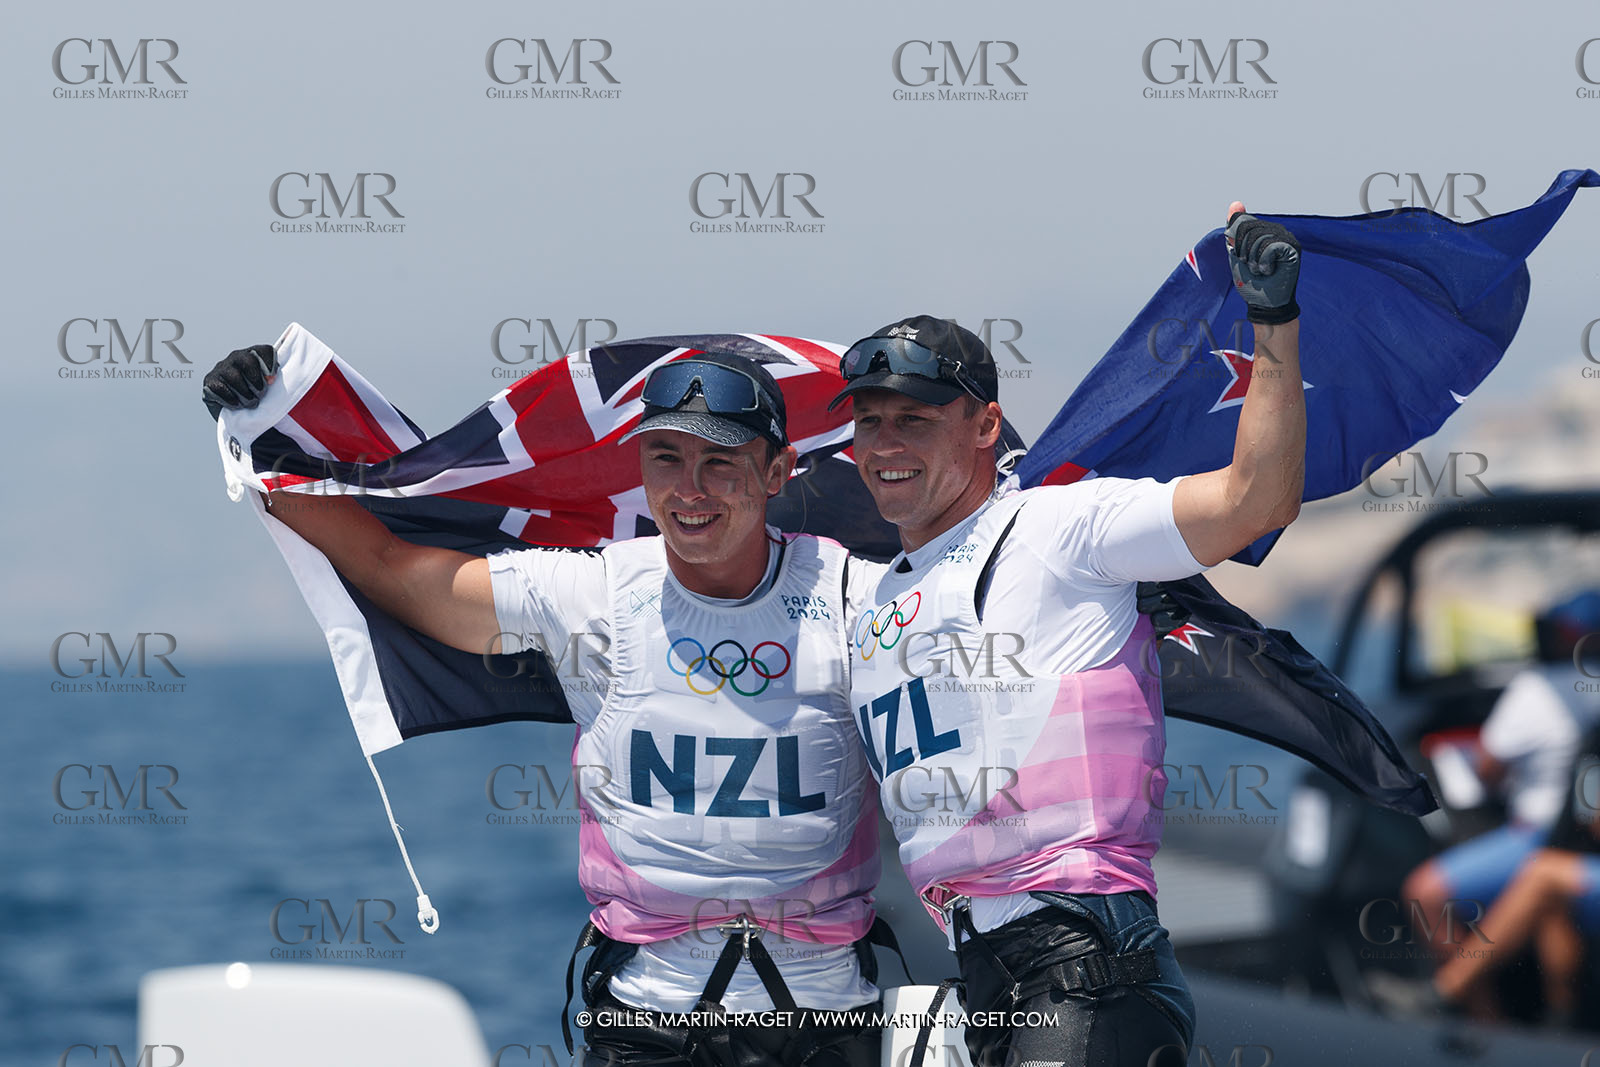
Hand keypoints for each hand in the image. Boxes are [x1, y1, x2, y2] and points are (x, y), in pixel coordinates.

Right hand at [202, 344, 276, 419]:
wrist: (233, 412)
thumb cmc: (254, 396)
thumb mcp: (268, 387)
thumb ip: (272, 379)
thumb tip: (271, 378)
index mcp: (254, 355)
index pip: (265, 351)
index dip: (270, 364)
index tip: (271, 381)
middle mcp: (236, 357)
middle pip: (248, 361)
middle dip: (256, 381)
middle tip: (260, 395)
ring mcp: (221, 368)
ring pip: (234, 377)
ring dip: (245, 394)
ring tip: (250, 403)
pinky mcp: (209, 381)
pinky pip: (220, 388)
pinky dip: (231, 400)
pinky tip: (237, 405)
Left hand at [1225, 202, 1300, 324]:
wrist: (1264, 304)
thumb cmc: (1251, 281)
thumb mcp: (1236, 252)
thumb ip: (1235, 229)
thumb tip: (1235, 203)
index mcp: (1265, 231)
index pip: (1243, 222)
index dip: (1237, 242)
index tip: (1243, 258)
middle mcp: (1278, 231)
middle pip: (1249, 228)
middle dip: (1244, 251)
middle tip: (1253, 266)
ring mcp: (1287, 238)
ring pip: (1259, 237)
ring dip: (1254, 259)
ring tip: (1262, 270)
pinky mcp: (1293, 248)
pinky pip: (1269, 246)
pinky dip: (1263, 262)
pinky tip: (1270, 270)